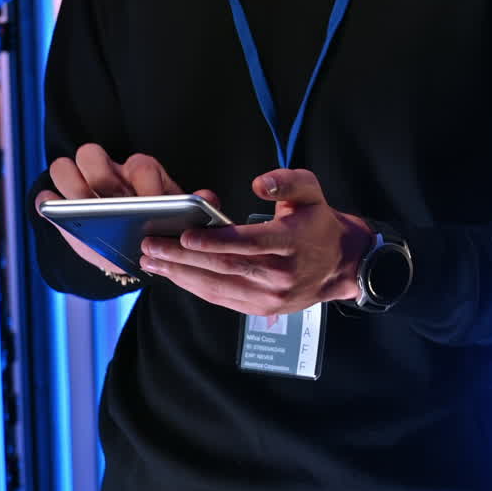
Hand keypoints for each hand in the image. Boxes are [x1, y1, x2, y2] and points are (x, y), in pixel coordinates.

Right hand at [35, 142, 218, 273]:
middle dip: (98, 174)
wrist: (129, 254)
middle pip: (91, 154)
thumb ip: (194, 209)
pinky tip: (53, 213)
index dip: (142, 181)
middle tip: (107, 201)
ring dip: (69, 184)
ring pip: (64, 166)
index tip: (146, 202)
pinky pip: (44, 196)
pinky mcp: (59, 208)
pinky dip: (47, 202)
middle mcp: (109, 174)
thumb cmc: (155, 231)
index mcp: (140, 176)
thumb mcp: (177, 222)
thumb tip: (208, 198)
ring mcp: (81, 188)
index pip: (139, 164)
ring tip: (78, 207)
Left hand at [139, 167, 371, 314]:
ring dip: (181, 275)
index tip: (183, 235)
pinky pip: (223, 299)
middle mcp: (280, 273)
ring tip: (152, 262)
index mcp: (291, 242)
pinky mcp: (262, 308)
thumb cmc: (318, 223)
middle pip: (225, 266)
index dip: (213, 241)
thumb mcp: (311, 191)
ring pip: (219, 286)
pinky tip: (175, 276)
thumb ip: (286, 181)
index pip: (247, 243)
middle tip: (151, 247)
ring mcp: (270, 295)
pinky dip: (195, 288)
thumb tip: (259, 183)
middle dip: (183, 258)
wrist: (340, 265)